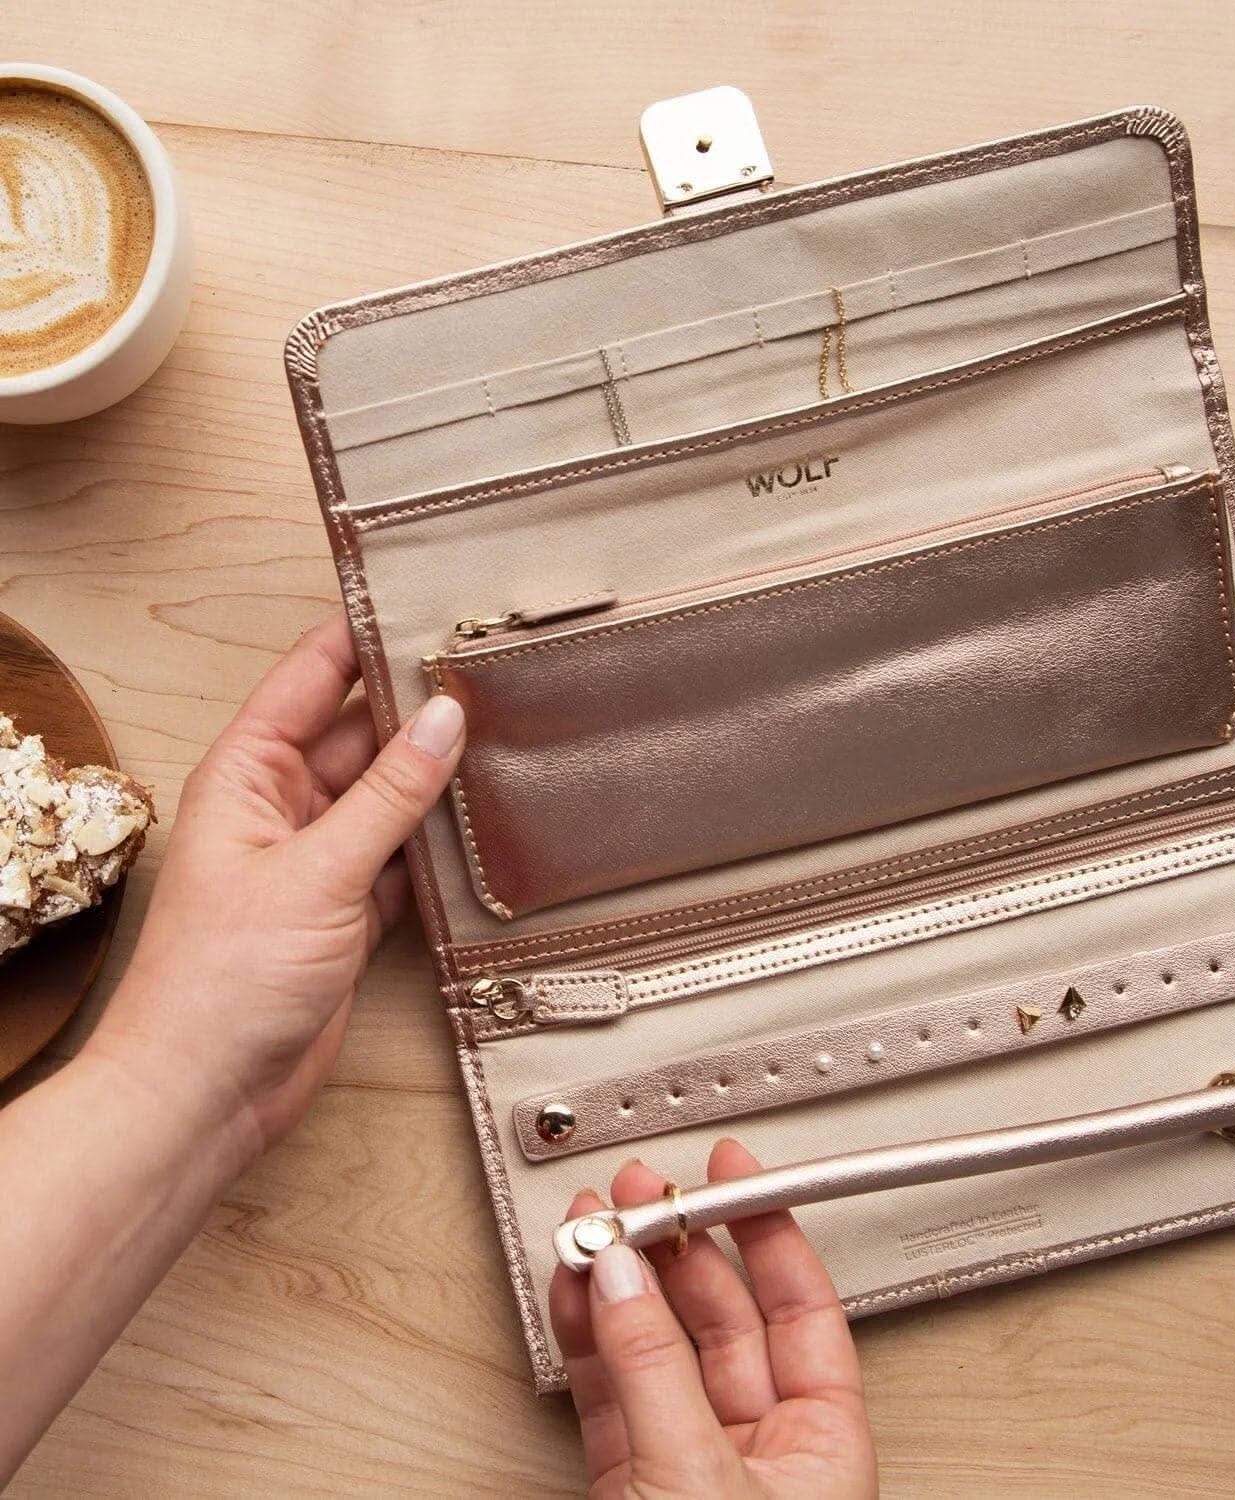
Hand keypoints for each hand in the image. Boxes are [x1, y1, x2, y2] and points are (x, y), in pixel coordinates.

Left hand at [88, 614, 464, 1162]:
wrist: (207, 1094)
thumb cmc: (222, 981)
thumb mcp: (316, 871)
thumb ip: (388, 794)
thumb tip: (445, 718)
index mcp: (249, 773)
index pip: (312, 677)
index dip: (363, 637)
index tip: (424, 603)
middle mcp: (284, 806)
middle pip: (363, 734)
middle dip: (420, 708)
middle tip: (493, 673)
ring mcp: (320, 859)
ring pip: (392, 796)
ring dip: (439, 778)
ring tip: (508, 737)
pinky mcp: (351, 910)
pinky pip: (406, 857)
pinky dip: (442, 845)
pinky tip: (488, 824)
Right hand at [550, 1141, 878, 1498]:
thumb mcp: (699, 1478)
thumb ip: (655, 1370)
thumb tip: (624, 1278)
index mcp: (823, 1445)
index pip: (803, 1305)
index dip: (767, 1229)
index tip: (731, 1171)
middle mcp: (764, 1450)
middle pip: (722, 1316)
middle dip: (675, 1249)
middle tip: (637, 1198)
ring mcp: (693, 1466)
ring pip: (658, 1349)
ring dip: (620, 1284)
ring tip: (591, 1227)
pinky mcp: (631, 1487)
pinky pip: (611, 1392)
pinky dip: (587, 1339)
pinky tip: (575, 1288)